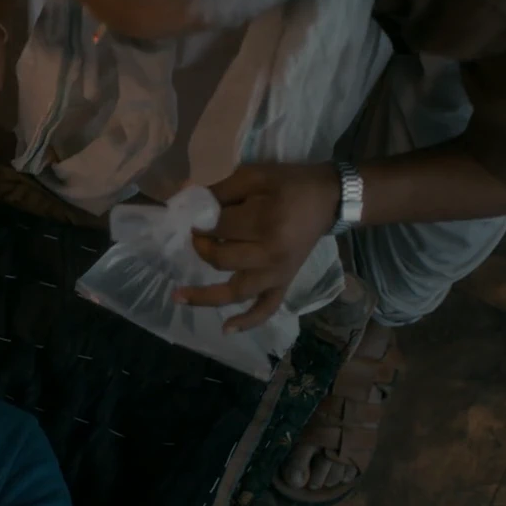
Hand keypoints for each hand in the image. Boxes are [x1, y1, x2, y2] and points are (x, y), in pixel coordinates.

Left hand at [177, 163, 341, 332]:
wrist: (328, 199)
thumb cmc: (289, 184)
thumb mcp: (254, 175)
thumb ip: (221, 190)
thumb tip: (188, 203)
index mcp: (265, 223)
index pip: (218, 227)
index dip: (199, 220)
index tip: (193, 213)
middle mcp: (271, 255)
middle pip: (221, 259)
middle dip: (201, 246)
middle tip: (196, 234)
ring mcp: (278, 273)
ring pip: (236, 291)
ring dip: (205, 295)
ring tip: (177, 296)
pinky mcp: (284, 283)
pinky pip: (266, 308)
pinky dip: (248, 322)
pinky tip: (226, 330)